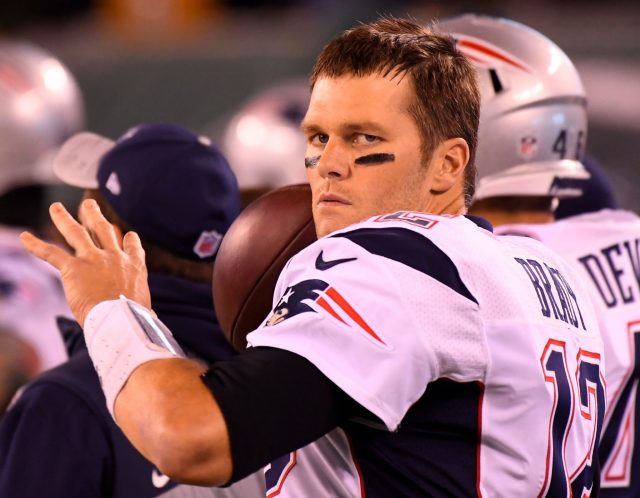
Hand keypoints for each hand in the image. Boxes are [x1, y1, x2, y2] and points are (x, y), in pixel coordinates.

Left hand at [20, 200, 151, 326]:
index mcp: (135, 266)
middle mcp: (115, 257)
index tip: (127, 235)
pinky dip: (36, 245)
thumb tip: (148, 320)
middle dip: (94, 216)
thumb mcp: (146, 308)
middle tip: (88, 205)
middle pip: (103, 230)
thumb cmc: (136, 320)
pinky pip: (52, 253)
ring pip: (76, 233)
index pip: (132, 245)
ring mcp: (94, 259)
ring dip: (63, 218)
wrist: (122, 319)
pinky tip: (24, 237)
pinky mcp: (74, 268)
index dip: (128, 239)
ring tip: (55, 207)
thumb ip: (142, 307)